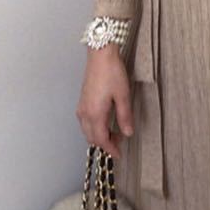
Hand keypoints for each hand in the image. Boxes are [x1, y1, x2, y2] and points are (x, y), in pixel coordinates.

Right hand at [75, 44, 134, 159]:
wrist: (100, 55)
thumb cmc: (112, 72)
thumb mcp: (123, 96)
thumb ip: (124, 116)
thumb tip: (128, 133)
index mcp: (95, 114)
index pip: (102, 140)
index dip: (111, 149)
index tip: (119, 154)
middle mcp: (85, 113)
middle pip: (92, 138)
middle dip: (105, 143)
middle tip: (120, 141)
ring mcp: (81, 106)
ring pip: (87, 130)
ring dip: (99, 135)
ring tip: (115, 132)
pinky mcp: (82, 101)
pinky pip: (85, 122)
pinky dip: (94, 127)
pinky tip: (104, 122)